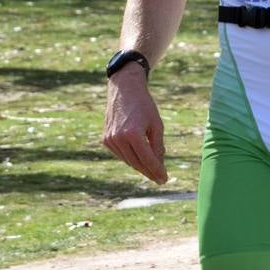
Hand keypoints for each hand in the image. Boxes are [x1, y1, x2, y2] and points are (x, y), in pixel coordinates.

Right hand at [102, 66, 167, 183]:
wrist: (125, 90)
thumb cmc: (144, 105)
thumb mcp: (156, 124)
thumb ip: (158, 145)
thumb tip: (159, 164)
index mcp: (133, 134)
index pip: (147, 159)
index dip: (157, 170)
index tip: (164, 179)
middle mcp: (119, 139)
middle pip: (137, 163)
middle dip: (149, 172)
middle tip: (160, 178)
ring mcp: (110, 140)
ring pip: (128, 161)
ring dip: (140, 166)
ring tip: (152, 170)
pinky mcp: (105, 140)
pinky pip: (121, 154)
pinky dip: (131, 158)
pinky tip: (139, 159)